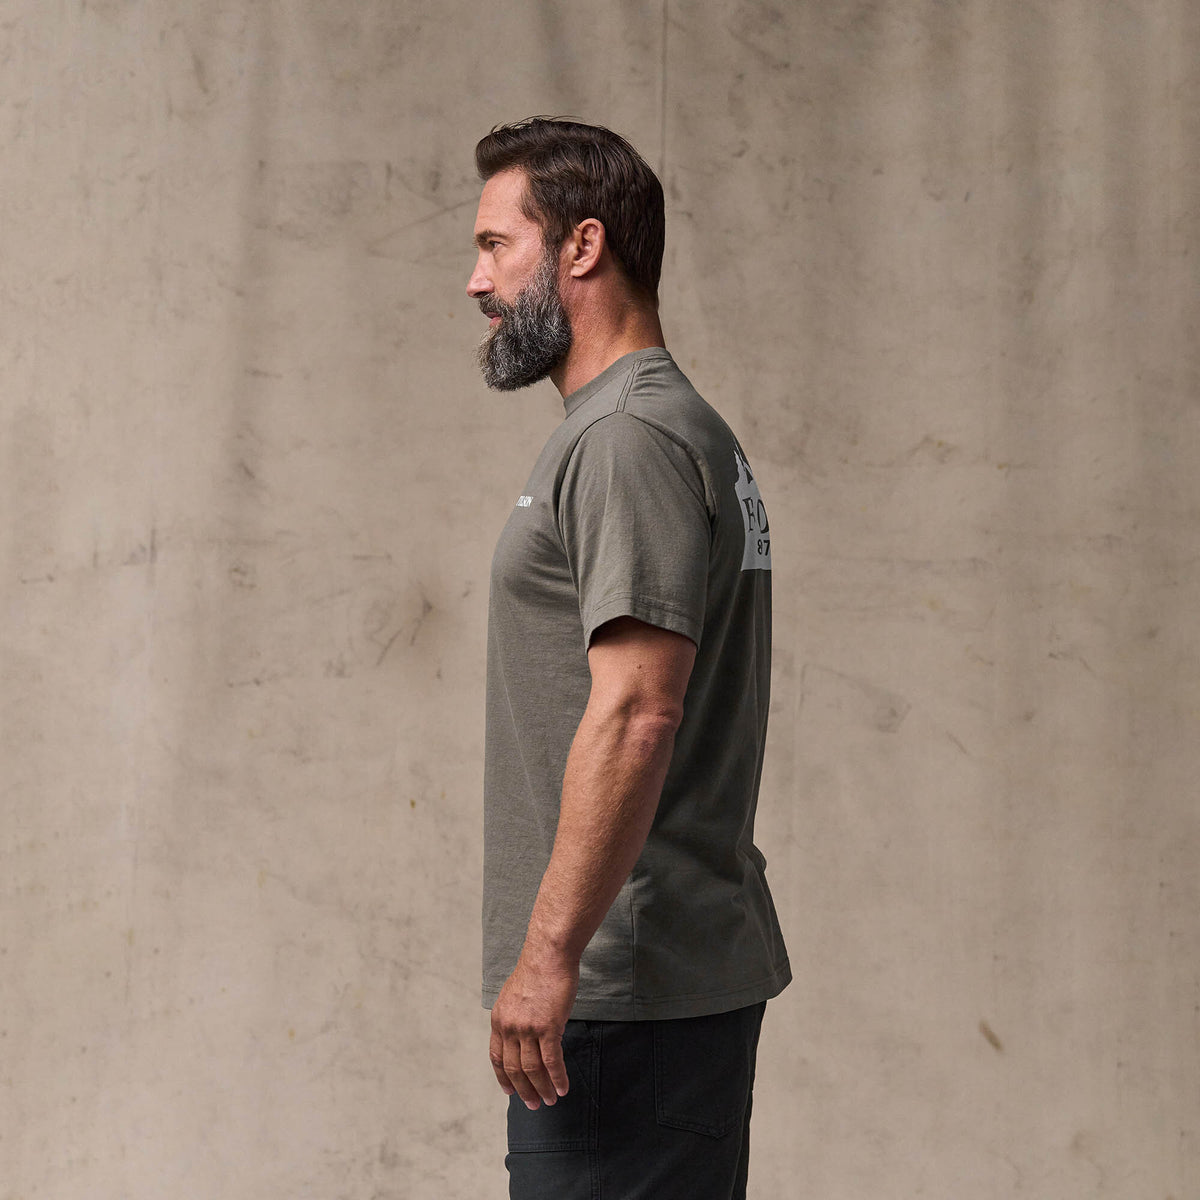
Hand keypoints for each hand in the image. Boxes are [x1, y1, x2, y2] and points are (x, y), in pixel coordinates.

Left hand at [489, 948, 578, 1109]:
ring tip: (551, 1100)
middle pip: (514, 1068)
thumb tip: (527, 1037)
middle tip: (534, 1104)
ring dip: (542, 1088)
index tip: (510, 1092)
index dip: (503, 1077)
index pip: (497, 1057)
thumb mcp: (516, 996)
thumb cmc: (538, 971)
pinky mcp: (548, 1026)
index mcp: (499, 1019)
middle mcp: (509, 1026)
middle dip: (524, 1090)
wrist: (548, 954)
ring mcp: (527, 1028)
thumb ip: (517, 1017)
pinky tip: (563, 1087)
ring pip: (532, 1069)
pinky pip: (552, 1060)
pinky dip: (557, 1077)